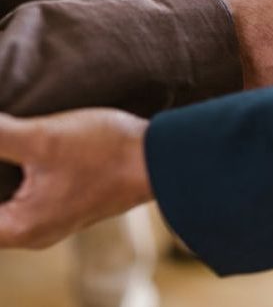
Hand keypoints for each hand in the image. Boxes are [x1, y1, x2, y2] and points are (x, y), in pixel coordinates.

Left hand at [0, 109, 151, 248]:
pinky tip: (17, 148)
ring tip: (4, 142)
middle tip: (0, 140)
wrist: (158, 156)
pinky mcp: (64, 200)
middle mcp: (33, 231)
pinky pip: (23, 194)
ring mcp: (51, 217)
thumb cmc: (107, 152)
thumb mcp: (44, 139)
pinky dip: (13, 173)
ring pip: (3, 201)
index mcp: (21, 228)